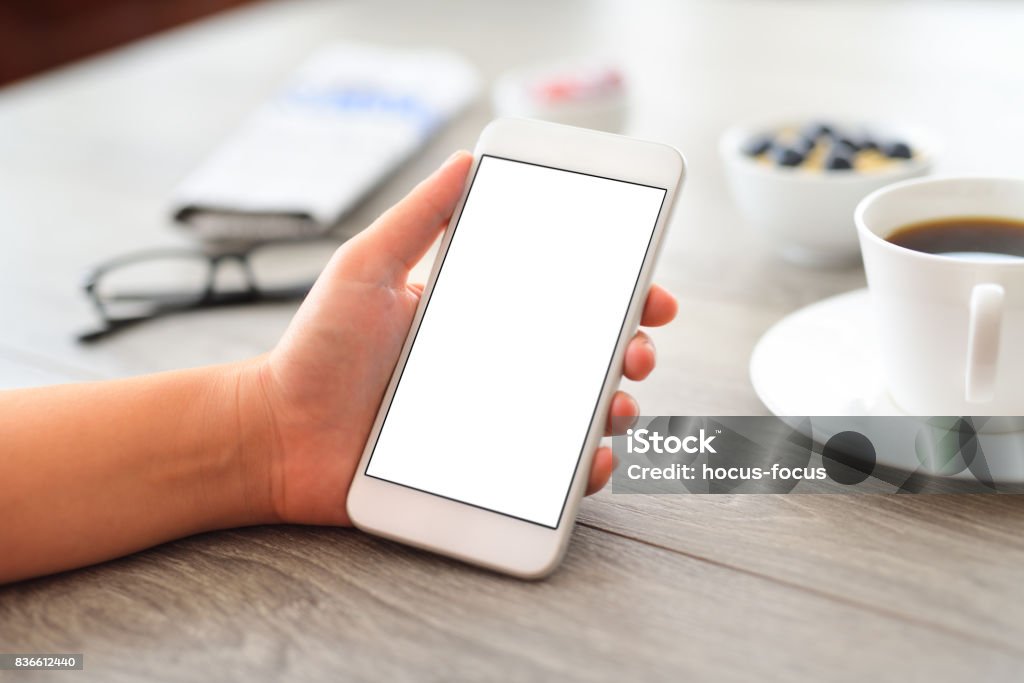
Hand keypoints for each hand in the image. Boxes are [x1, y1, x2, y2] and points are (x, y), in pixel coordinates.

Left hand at [249, 152, 677, 524]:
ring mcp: (492, 421)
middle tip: (637, 349)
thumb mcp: (365, 267)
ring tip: (614, 405)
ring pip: (576, 416)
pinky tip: (590, 461)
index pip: (561, 299)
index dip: (614, 294)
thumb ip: (418, 218)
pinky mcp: (480, 472)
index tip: (649, 290)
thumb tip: (468, 161)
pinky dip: (580, 472)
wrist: (275, 433)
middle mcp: (495, 367)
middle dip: (628, 350)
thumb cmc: (315, 350)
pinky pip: (546, 477)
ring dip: (613, 408)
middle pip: (584, 357)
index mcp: (477, 316)